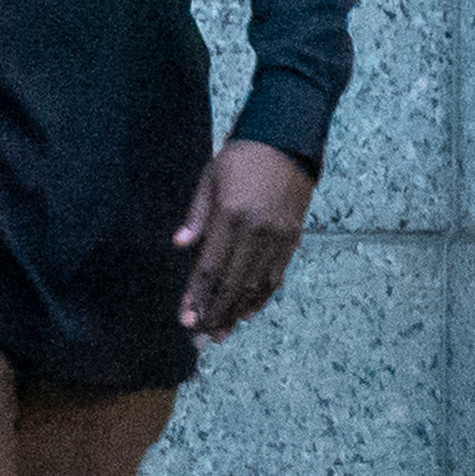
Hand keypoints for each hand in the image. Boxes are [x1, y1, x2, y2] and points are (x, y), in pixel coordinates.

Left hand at [173, 138, 313, 340]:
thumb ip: (197, 215)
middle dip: (216, 313)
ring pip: (256, 285)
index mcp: (231, 215)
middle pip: (232, 283)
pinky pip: (276, 274)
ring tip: (223, 332)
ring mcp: (279, 236)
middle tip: (203, 337)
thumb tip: (181, 245)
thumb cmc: (242, 155)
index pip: (210, 268)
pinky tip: (249, 311)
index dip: (197, 296)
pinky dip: (262, 296)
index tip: (186, 319)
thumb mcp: (210, 178)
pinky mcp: (294, 236)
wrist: (288, 138)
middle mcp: (257, 231)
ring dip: (238, 311)